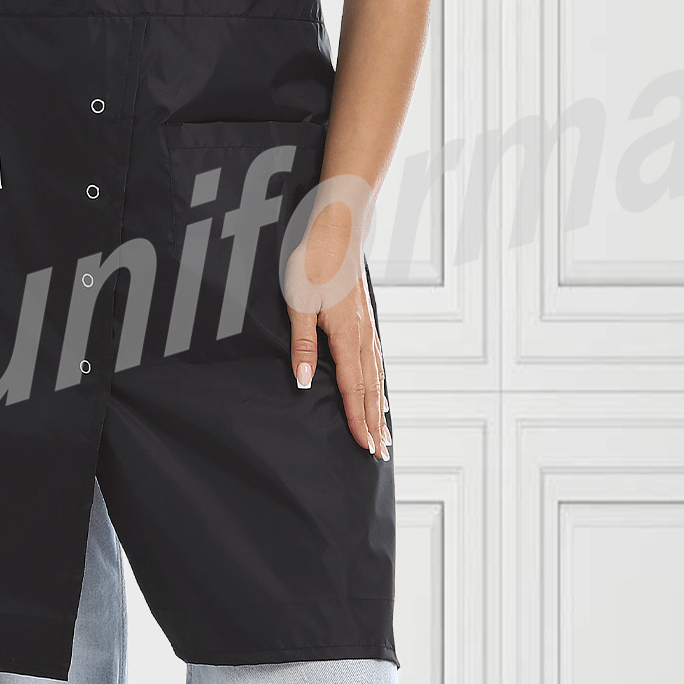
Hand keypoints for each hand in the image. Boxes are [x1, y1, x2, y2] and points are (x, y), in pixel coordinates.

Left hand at [286, 195, 389, 457]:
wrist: (338, 228)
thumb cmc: (313, 261)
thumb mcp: (298, 301)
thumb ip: (302, 343)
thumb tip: (304, 381)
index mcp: (346, 335)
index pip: (353, 388)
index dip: (358, 421)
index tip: (365, 448)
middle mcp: (363, 336)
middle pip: (371, 389)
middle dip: (374, 424)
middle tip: (380, 455)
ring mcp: (367, 328)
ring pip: (376, 378)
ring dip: (379, 408)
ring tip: (384, 434)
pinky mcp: (365, 320)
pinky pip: (375, 362)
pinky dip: (379, 385)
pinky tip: (378, 393)